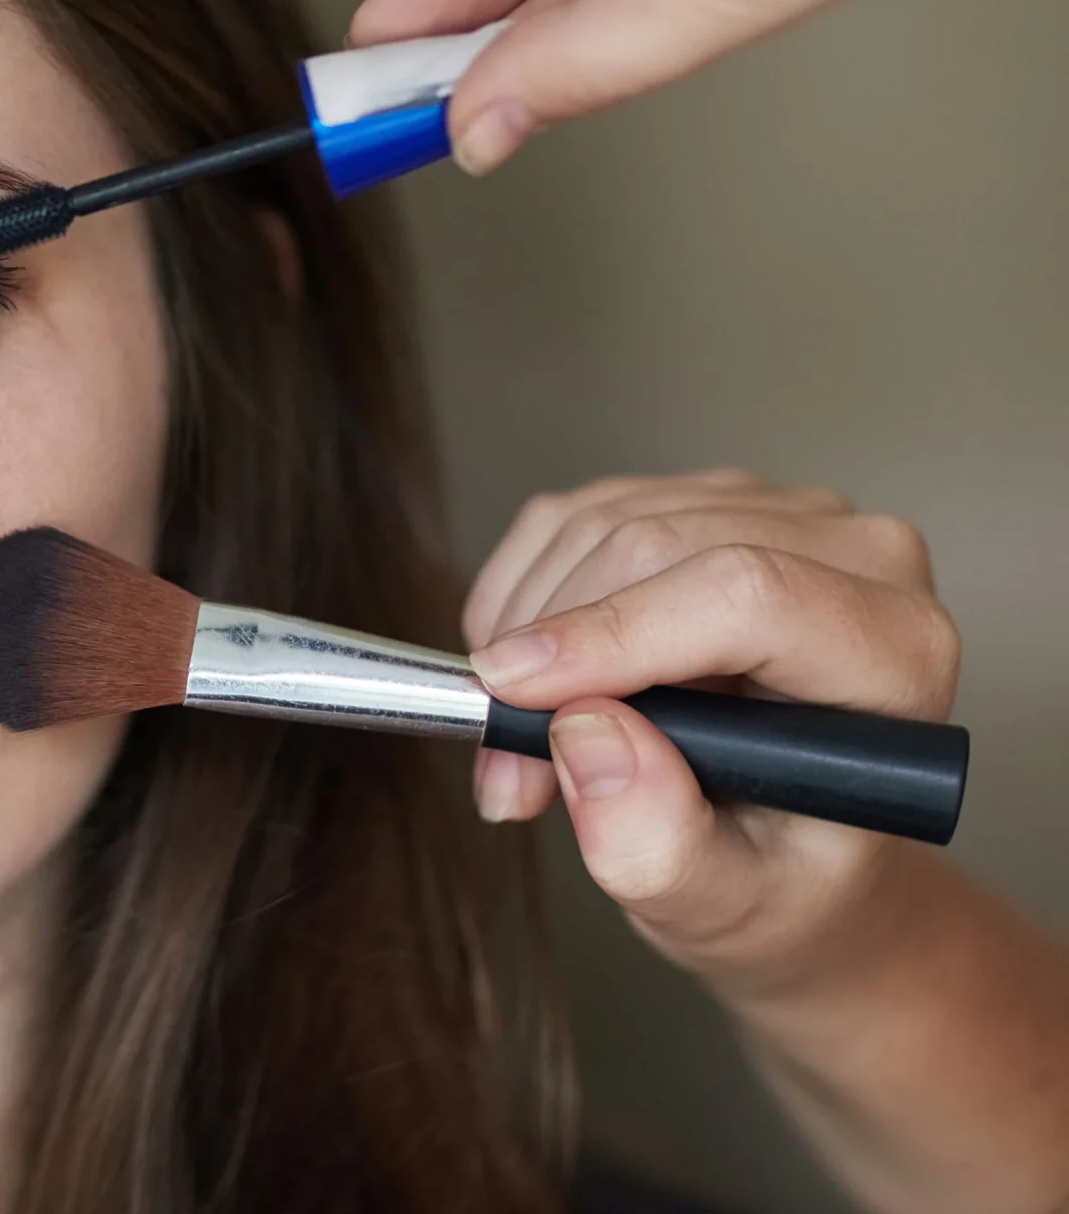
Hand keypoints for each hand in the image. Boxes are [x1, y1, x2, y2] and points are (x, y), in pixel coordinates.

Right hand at [462, 470, 959, 999]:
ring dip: (520, 633)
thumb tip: (585, 736)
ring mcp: (775, 513)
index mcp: (898, 653)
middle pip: (656, 547)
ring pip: (596, 526)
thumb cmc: (778, 877)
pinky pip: (566, 520)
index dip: (616, 634)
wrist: (787, 849)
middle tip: (511, 769)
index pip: (749, 593)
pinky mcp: (698, 500)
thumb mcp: (723, 909)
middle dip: (549, 652)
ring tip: (524, 748)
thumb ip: (658, 846)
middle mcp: (854, 557)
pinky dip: (516, 600)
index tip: (514, 695)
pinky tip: (538, 684)